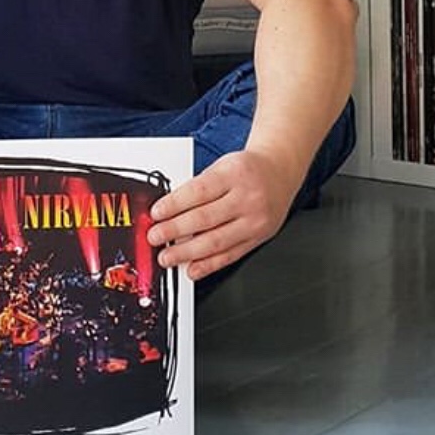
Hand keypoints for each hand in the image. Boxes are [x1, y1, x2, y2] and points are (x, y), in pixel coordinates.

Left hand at [146, 148, 297, 281]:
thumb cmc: (246, 169)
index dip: (174, 204)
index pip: (199, 191)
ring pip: (216, 241)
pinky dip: (209, 265)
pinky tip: (192, 268)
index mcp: (235, 174)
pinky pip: (231, 255)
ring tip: (167, 256)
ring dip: (187, 252)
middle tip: (155, 236)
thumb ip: (198, 187)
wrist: (280, 172)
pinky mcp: (258, 238)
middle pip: (205, 218)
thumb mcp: (222, 166)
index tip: (156, 213)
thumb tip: (168, 211)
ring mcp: (255, 221)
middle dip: (175, 230)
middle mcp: (247, 198)